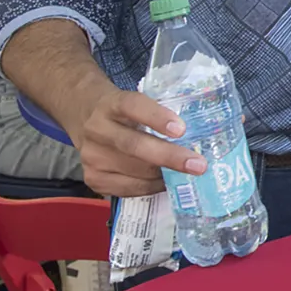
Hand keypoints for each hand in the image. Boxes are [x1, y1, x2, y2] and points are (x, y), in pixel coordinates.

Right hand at [61, 85, 205, 197]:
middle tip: (199, 165)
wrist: (84, 115)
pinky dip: (151, 187)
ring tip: (188, 175)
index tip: (181, 130)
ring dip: (165, 176)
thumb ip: (160, 113)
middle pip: (135, 145)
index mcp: (112, 103)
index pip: (133, 106)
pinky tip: (166, 183)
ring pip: (133, 171)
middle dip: (170, 157)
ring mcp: (91, 156)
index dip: (157, 118)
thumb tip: (207, 131)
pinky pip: (127, 188)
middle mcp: (97, 128)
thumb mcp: (137, 101)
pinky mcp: (92, 178)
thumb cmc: (123, 111)